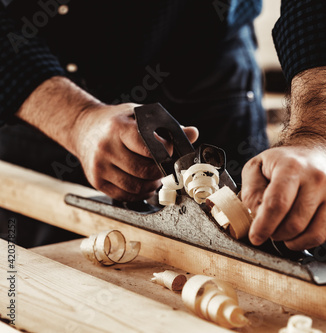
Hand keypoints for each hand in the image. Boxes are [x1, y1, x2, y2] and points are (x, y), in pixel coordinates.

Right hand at [73, 103, 197, 200]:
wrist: (82, 128)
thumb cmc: (117, 122)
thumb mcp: (139, 116)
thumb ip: (166, 127)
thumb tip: (192, 133)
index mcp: (119, 128)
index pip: (148, 147)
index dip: (166, 154)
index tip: (172, 154)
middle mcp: (106, 148)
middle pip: (144, 170)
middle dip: (161, 172)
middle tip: (167, 169)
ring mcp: (99, 167)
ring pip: (136, 186)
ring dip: (152, 185)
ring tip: (156, 177)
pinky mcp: (96, 181)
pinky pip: (125, 195)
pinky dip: (140, 194)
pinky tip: (144, 184)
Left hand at [241, 143, 325, 250]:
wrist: (318, 152)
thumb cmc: (284, 162)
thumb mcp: (257, 166)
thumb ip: (251, 192)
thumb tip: (258, 217)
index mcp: (293, 167)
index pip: (278, 204)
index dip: (264, 226)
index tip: (255, 237)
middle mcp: (318, 179)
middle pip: (295, 223)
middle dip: (276, 234)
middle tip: (270, 229)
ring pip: (313, 235)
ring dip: (293, 241)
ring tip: (284, 233)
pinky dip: (309, 240)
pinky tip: (300, 230)